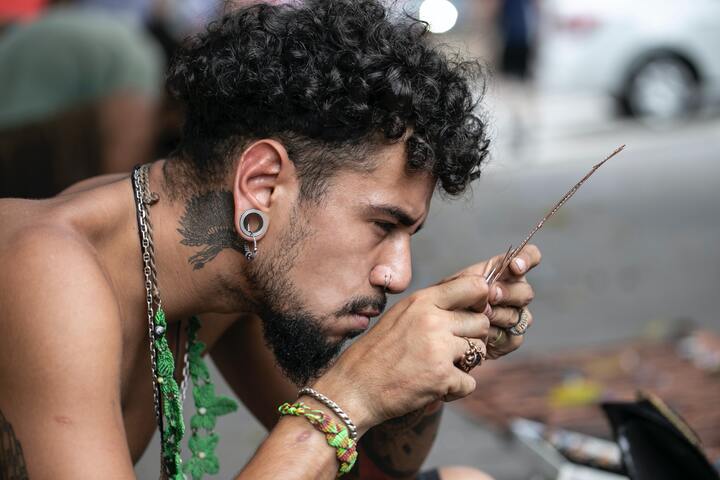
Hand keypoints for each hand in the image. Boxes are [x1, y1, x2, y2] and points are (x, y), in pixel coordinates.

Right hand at [314, 274, 490, 433]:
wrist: (354, 388)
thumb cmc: (376, 352)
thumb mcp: (400, 316)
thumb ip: (431, 307)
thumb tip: (471, 303)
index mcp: (422, 301)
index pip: (474, 286)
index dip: (481, 301)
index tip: (473, 313)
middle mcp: (433, 320)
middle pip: (481, 322)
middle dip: (471, 338)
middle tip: (452, 351)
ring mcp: (439, 348)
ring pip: (479, 352)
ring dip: (465, 364)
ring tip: (440, 368)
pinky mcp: (441, 377)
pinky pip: (470, 382)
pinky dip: (456, 389)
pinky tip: (436, 387)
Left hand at [439, 244, 540, 358]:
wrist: (440, 329)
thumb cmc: (447, 300)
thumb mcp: (455, 284)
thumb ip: (474, 281)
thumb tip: (491, 289)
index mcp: (504, 271)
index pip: (529, 257)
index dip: (527, 259)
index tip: (515, 267)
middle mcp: (514, 292)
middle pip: (526, 292)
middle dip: (507, 294)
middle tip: (490, 296)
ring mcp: (515, 315)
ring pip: (520, 315)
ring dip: (499, 316)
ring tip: (480, 316)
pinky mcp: (511, 338)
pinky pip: (514, 337)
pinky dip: (497, 335)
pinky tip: (482, 335)